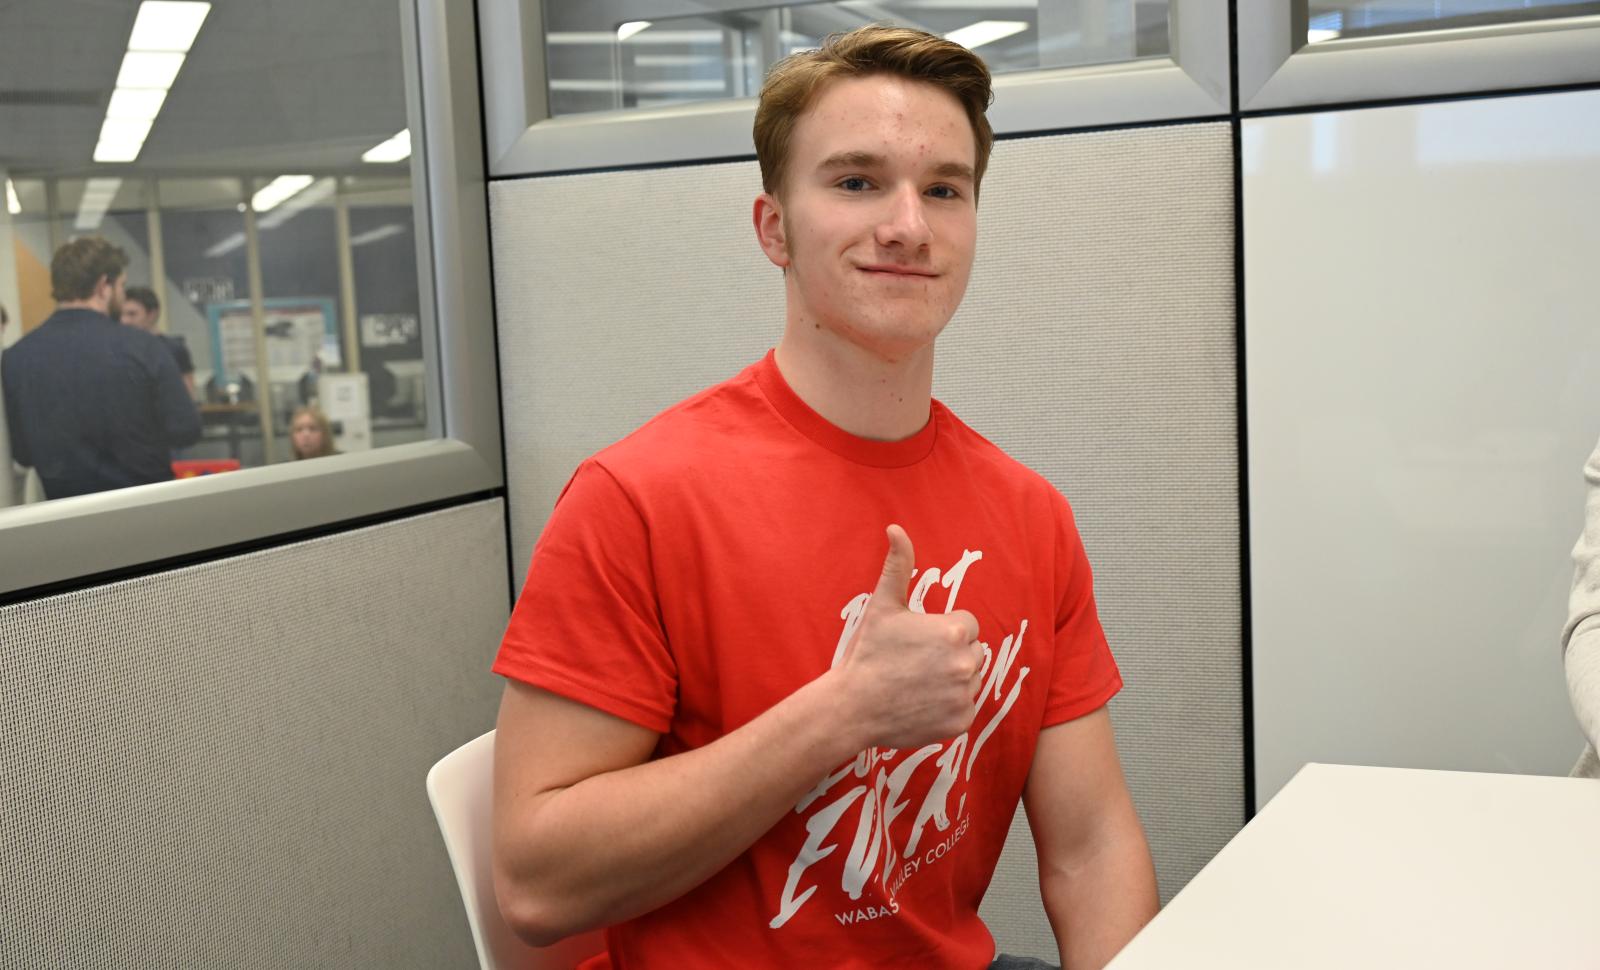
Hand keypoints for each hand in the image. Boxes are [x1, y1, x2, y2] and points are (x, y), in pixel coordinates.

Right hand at [831, 524, 986, 749]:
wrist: (853, 707)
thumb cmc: (868, 652)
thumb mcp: (883, 605)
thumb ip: (898, 565)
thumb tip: (895, 528)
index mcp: (954, 631)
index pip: (968, 625)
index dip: (943, 630)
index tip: (918, 641)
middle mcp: (966, 664)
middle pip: (973, 652)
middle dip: (951, 654)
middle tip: (916, 662)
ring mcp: (965, 695)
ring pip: (970, 679)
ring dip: (951, 680)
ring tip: (918, 682)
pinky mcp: (961, 722)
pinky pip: (965, 707)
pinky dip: (948, 707)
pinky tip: (921, 702)